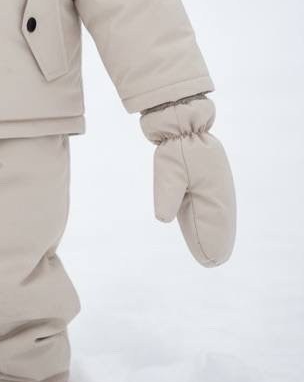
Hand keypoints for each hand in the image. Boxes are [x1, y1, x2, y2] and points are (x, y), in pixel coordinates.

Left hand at [139, 94, 235, 266]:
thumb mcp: (168, 170)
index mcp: (214, 188)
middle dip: (216, 239)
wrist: (179, 120)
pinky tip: (204, 225)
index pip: (218, 223)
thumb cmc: (174, 146)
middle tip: (212, 262)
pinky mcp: (205, 177)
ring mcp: (213, 182)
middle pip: (219, 219)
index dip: (214, 241)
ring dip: (214, 228)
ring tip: (212, 251)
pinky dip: (210, 216)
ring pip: (215, 211)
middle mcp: (217, 187)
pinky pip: (210, 201)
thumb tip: (163, 218)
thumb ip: (167, 194)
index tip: (211, 260)